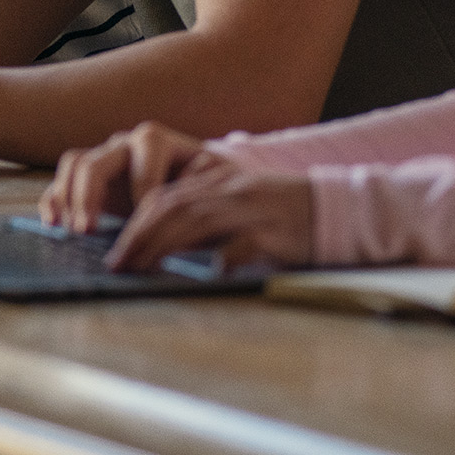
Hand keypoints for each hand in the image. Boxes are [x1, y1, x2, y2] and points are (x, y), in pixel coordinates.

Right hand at [39, 121, 232, 233]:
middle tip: (89, 230)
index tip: (148, 222)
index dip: (144, 188)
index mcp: (157, 141)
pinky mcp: (88, 180)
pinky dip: (54, 200)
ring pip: (74, 164)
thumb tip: (187, 205)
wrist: (197, 181)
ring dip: (68, 198)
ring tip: (72, 231)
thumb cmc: (208, 186)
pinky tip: (53, 224)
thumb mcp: (214, 186)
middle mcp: (125, 145)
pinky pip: (61, 181)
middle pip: (98, 160)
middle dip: (91, 196)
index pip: (146, 154)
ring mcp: (103, 159)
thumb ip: (202, 190)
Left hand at [106, 163, 315, 273]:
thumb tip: (160, 244)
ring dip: (164, 246)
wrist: (338, 209)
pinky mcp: (276, 232)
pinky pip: (243, 243)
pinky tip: (210, 273)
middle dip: (140, 236)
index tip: (116, 250)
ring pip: (198, 221)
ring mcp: (253, 209)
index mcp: (220, 181)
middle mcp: (231, 190)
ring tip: (143, 269)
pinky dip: (224, 257)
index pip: (166, 197)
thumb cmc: (283, 216)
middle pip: (173, 207)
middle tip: (118, 264)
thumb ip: (205, 219)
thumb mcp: (238, 206)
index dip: (136, 223)